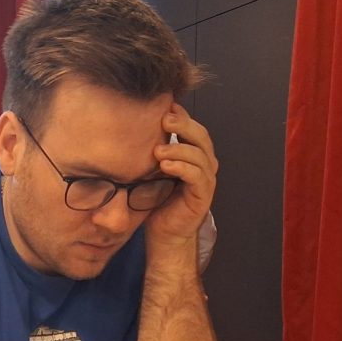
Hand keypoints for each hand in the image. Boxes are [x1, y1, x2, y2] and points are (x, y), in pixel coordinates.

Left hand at [148, 104, 218, 246]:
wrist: (164, 235)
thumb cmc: (157, 202)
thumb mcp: (153, 170)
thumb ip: (154, 150)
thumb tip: (135, 126)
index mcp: (194, 156)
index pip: (193, 129)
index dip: (182, 115)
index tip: (164, 106)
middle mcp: (205, 166)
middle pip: (201, 137)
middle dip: (184, 125)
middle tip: (165, 120)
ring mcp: (206, 181)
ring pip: (200, 155)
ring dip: (179, 149)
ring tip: (158, 151)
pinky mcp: (203, 196)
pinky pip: (197, 176)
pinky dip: (182, 168)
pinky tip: (165, 166)